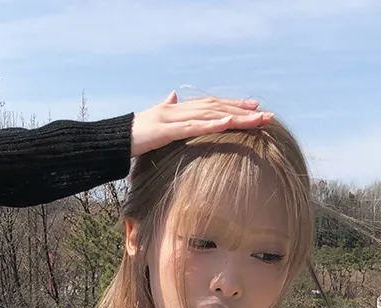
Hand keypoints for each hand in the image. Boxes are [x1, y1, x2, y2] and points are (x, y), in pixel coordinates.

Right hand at [131, 94, 267, 157]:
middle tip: (266, 115)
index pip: (212, 105)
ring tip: (256, 120)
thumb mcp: (155, 120)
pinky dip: (212, 125)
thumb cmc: (134, 134)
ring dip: (235, 117)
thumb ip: (167, 108)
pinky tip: (228, 124)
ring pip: (210, 115)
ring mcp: (173, 118)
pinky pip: (193, 127)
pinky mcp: (166, 130)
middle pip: (217, 107)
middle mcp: (180, 108)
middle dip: (242, 111)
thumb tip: (172, 95)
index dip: (233, 105)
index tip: (254, 108)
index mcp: (179, 109)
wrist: (114, 139)